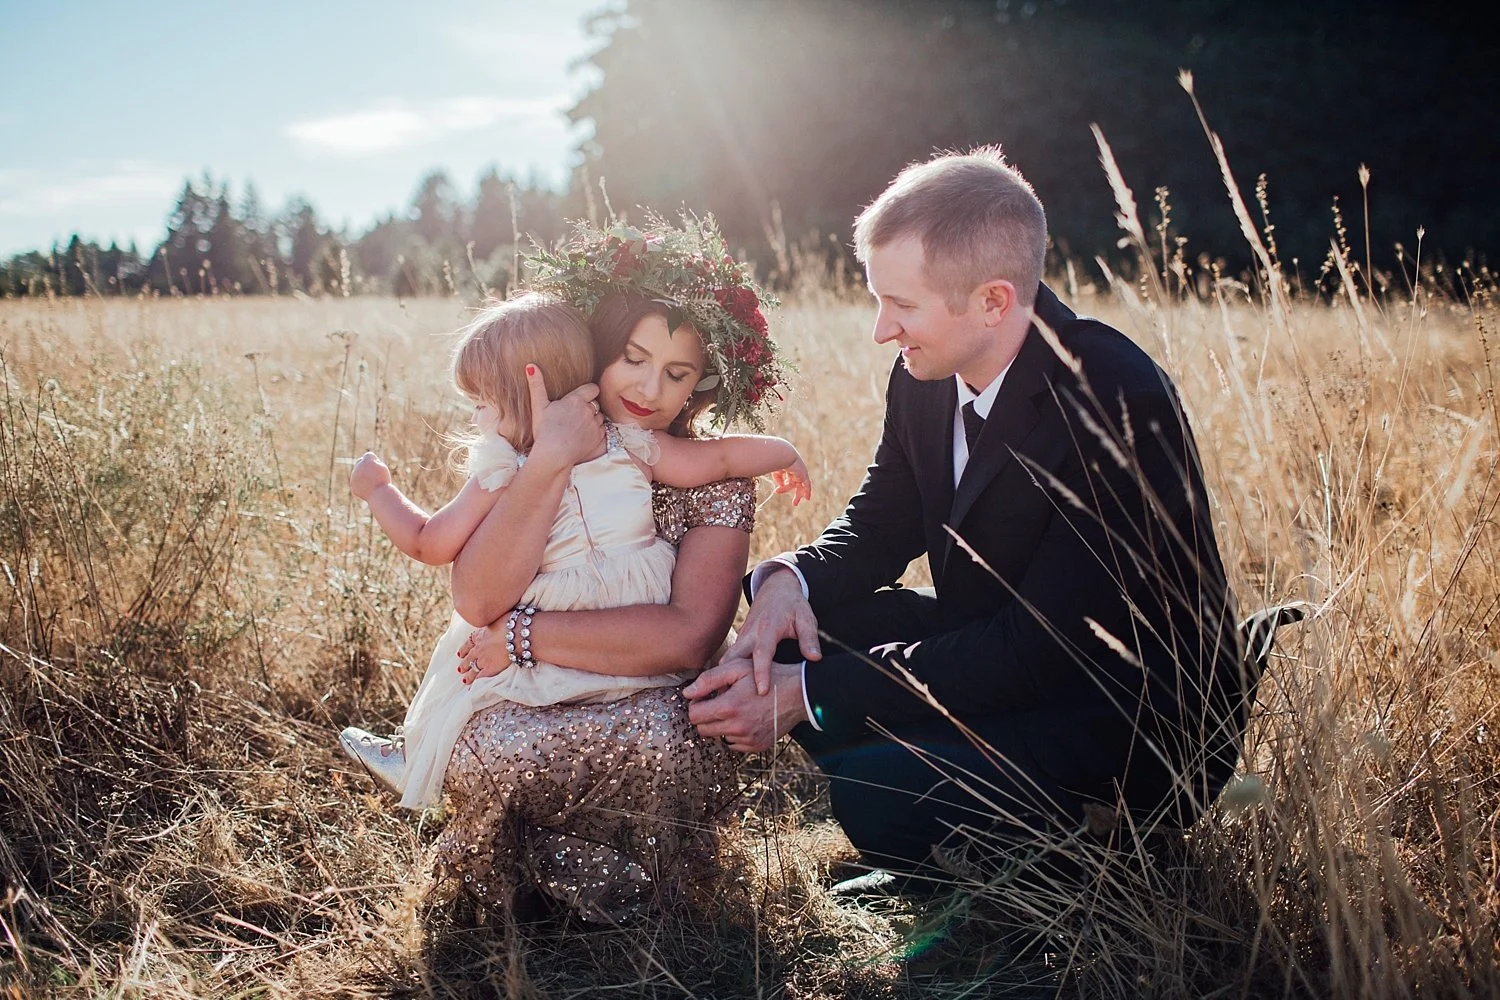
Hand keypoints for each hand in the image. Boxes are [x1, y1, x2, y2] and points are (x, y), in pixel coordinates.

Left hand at [349, 451, 390, 499]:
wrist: (379, 495)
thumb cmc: (383, 481)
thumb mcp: (382, 468)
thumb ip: (374, 462)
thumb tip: (365, 460)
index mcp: (367, 461)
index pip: (368, 455)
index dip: (374, 460)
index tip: (378, 467)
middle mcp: (358, 467)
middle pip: (359, 462)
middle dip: (365, 465)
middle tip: (373, 473)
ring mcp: (354, 477)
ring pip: (357, 473)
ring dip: (363, 476)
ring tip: (373, 483)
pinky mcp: (353, 485)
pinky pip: (356, 483)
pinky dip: (362, 485)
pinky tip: (368, 489)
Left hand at [454, 623, 511, 683]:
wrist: (517, 633)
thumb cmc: (513, 624)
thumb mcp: (500, 618)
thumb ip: (496, 622)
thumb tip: (501, 620)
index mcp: (481, 634)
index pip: (469, 642)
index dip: (464, 648)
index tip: (460, 653)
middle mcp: (479, 647)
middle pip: (469, 657)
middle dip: (464, 663)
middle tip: (460, 669)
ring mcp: (483, 658)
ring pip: (472, 668)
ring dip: (468, 674)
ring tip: (464, 680)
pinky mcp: (490, 668)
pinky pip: (480, 677)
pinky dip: (475, 683)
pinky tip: (471, 688)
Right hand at [525, 363, 604, 469]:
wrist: (553, 455)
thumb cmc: (544, 431)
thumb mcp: (538, 406)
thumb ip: (537, 385)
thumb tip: (531, 366)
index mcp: (576, 400)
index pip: (592, 388)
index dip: (588, 393)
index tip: (580, 399)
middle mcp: (589, 411)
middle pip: (595, 404)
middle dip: (589, 408)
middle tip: (575, 417)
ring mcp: (596, 425)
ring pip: (600, 418)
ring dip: (593, 420)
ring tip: (579, 428)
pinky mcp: (600, 439)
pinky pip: (603, 432)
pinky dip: (597, 433)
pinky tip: (584, 438)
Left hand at [684, 659, 806, 751]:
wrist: (799, 693)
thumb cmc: (768, 676)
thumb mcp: (737, 668)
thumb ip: (709, 679)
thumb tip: (687, 693)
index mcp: (729, 707)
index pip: (694, 716)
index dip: (696, 704)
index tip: (705, 697)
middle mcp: (737, 728)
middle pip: (703, 730)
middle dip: (705, 716)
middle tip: (718, 702)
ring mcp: (747, 739)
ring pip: (718, 737)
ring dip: (720, 725)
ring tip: (735, 709)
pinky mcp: (757, 746)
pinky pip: (734, 744)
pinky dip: (735, 733)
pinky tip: (746, 718)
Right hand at [721, 566, 820, 696]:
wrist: (776, 589)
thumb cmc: (793, 606)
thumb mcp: (805, 619)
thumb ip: (810, 638)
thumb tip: (815, 658)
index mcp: (768, 629)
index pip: (762, 653)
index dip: (761, 673)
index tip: (761, 691)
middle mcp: (750, 634)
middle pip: (734, 659)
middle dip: (727, 680)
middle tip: (726, 703)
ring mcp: (742, 638)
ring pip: (726, 660)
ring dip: (721, 679)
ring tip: (720, 702)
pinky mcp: (739, 641)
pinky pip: (729, 660)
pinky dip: (724, 675)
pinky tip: (724, 692)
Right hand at [770, 455, 811, 505]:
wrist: (783, 455)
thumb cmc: (776, 461)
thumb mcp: (776, 471)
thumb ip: (778, 478)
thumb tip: (781, 486)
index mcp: (787, 467)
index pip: (787, 478)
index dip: (784, 485)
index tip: (777, 491)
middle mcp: (795, 470)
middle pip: (795, 482)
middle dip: (792, 490)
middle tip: (792, 500)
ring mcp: (800, 472)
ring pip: (800, 486)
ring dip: (798, 495)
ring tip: (795, 503)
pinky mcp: (804, 475)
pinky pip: (807, 485)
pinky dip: (807, 491)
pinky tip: (808, 498)